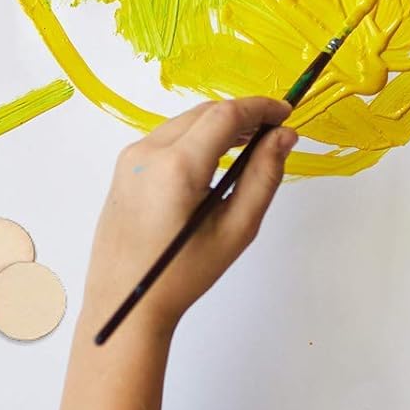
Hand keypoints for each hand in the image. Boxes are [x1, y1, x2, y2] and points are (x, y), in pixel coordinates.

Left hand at [83, 98, 295, 339]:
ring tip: (248, 145)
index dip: (260, 108)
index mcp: (177, 166)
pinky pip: (166, 137)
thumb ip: (263, 176)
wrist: (126, 301)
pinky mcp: (124, 166)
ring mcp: (131, 157)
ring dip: (218, 125)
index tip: (285, 114)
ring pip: (185, 122)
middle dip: (242, 115)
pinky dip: (195, 138)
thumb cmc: (183, 274)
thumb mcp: (235, 228)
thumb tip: (284, 136)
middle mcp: (148, 152)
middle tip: (272, 133)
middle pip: (204, 113)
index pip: (225, 115)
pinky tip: (213, 159)